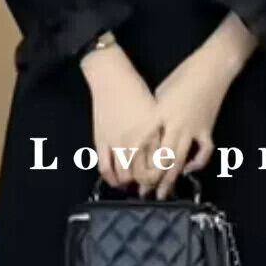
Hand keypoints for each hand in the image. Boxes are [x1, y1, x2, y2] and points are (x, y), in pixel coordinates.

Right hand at [80, 46, 163, 190]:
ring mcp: (117, 141)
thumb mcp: (156, 110)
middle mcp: (136, 140)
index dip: (162, 178)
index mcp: (153, 131)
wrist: (111, 77)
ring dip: (129, 184)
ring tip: (133, 186)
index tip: (163, 182)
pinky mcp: (101, 141)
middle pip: (142, 174)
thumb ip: (160, 134)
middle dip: (146, 185)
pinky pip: (105, 167)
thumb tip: (163, 155)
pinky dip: (111, 178)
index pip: (159, 165)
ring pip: (124, 175)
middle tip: (148, 189)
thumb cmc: (136, 89)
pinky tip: (115, 181)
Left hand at [143, 46, 237, 200]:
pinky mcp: (207, 129)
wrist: (211, 69)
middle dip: (152, 179)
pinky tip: (189, 169)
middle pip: (162, 158)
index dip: (137, 161)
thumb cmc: (182, 76)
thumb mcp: (160, 93)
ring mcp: (193, 129)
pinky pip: (203, 152)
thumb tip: (148, 132)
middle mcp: (175, 125)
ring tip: (163, 194)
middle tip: (144, 194)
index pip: (145, 143)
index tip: (129, 175)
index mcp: (160, 113)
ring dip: (171, 179)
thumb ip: (154, 114)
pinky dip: (197, 163)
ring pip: (180, 160)